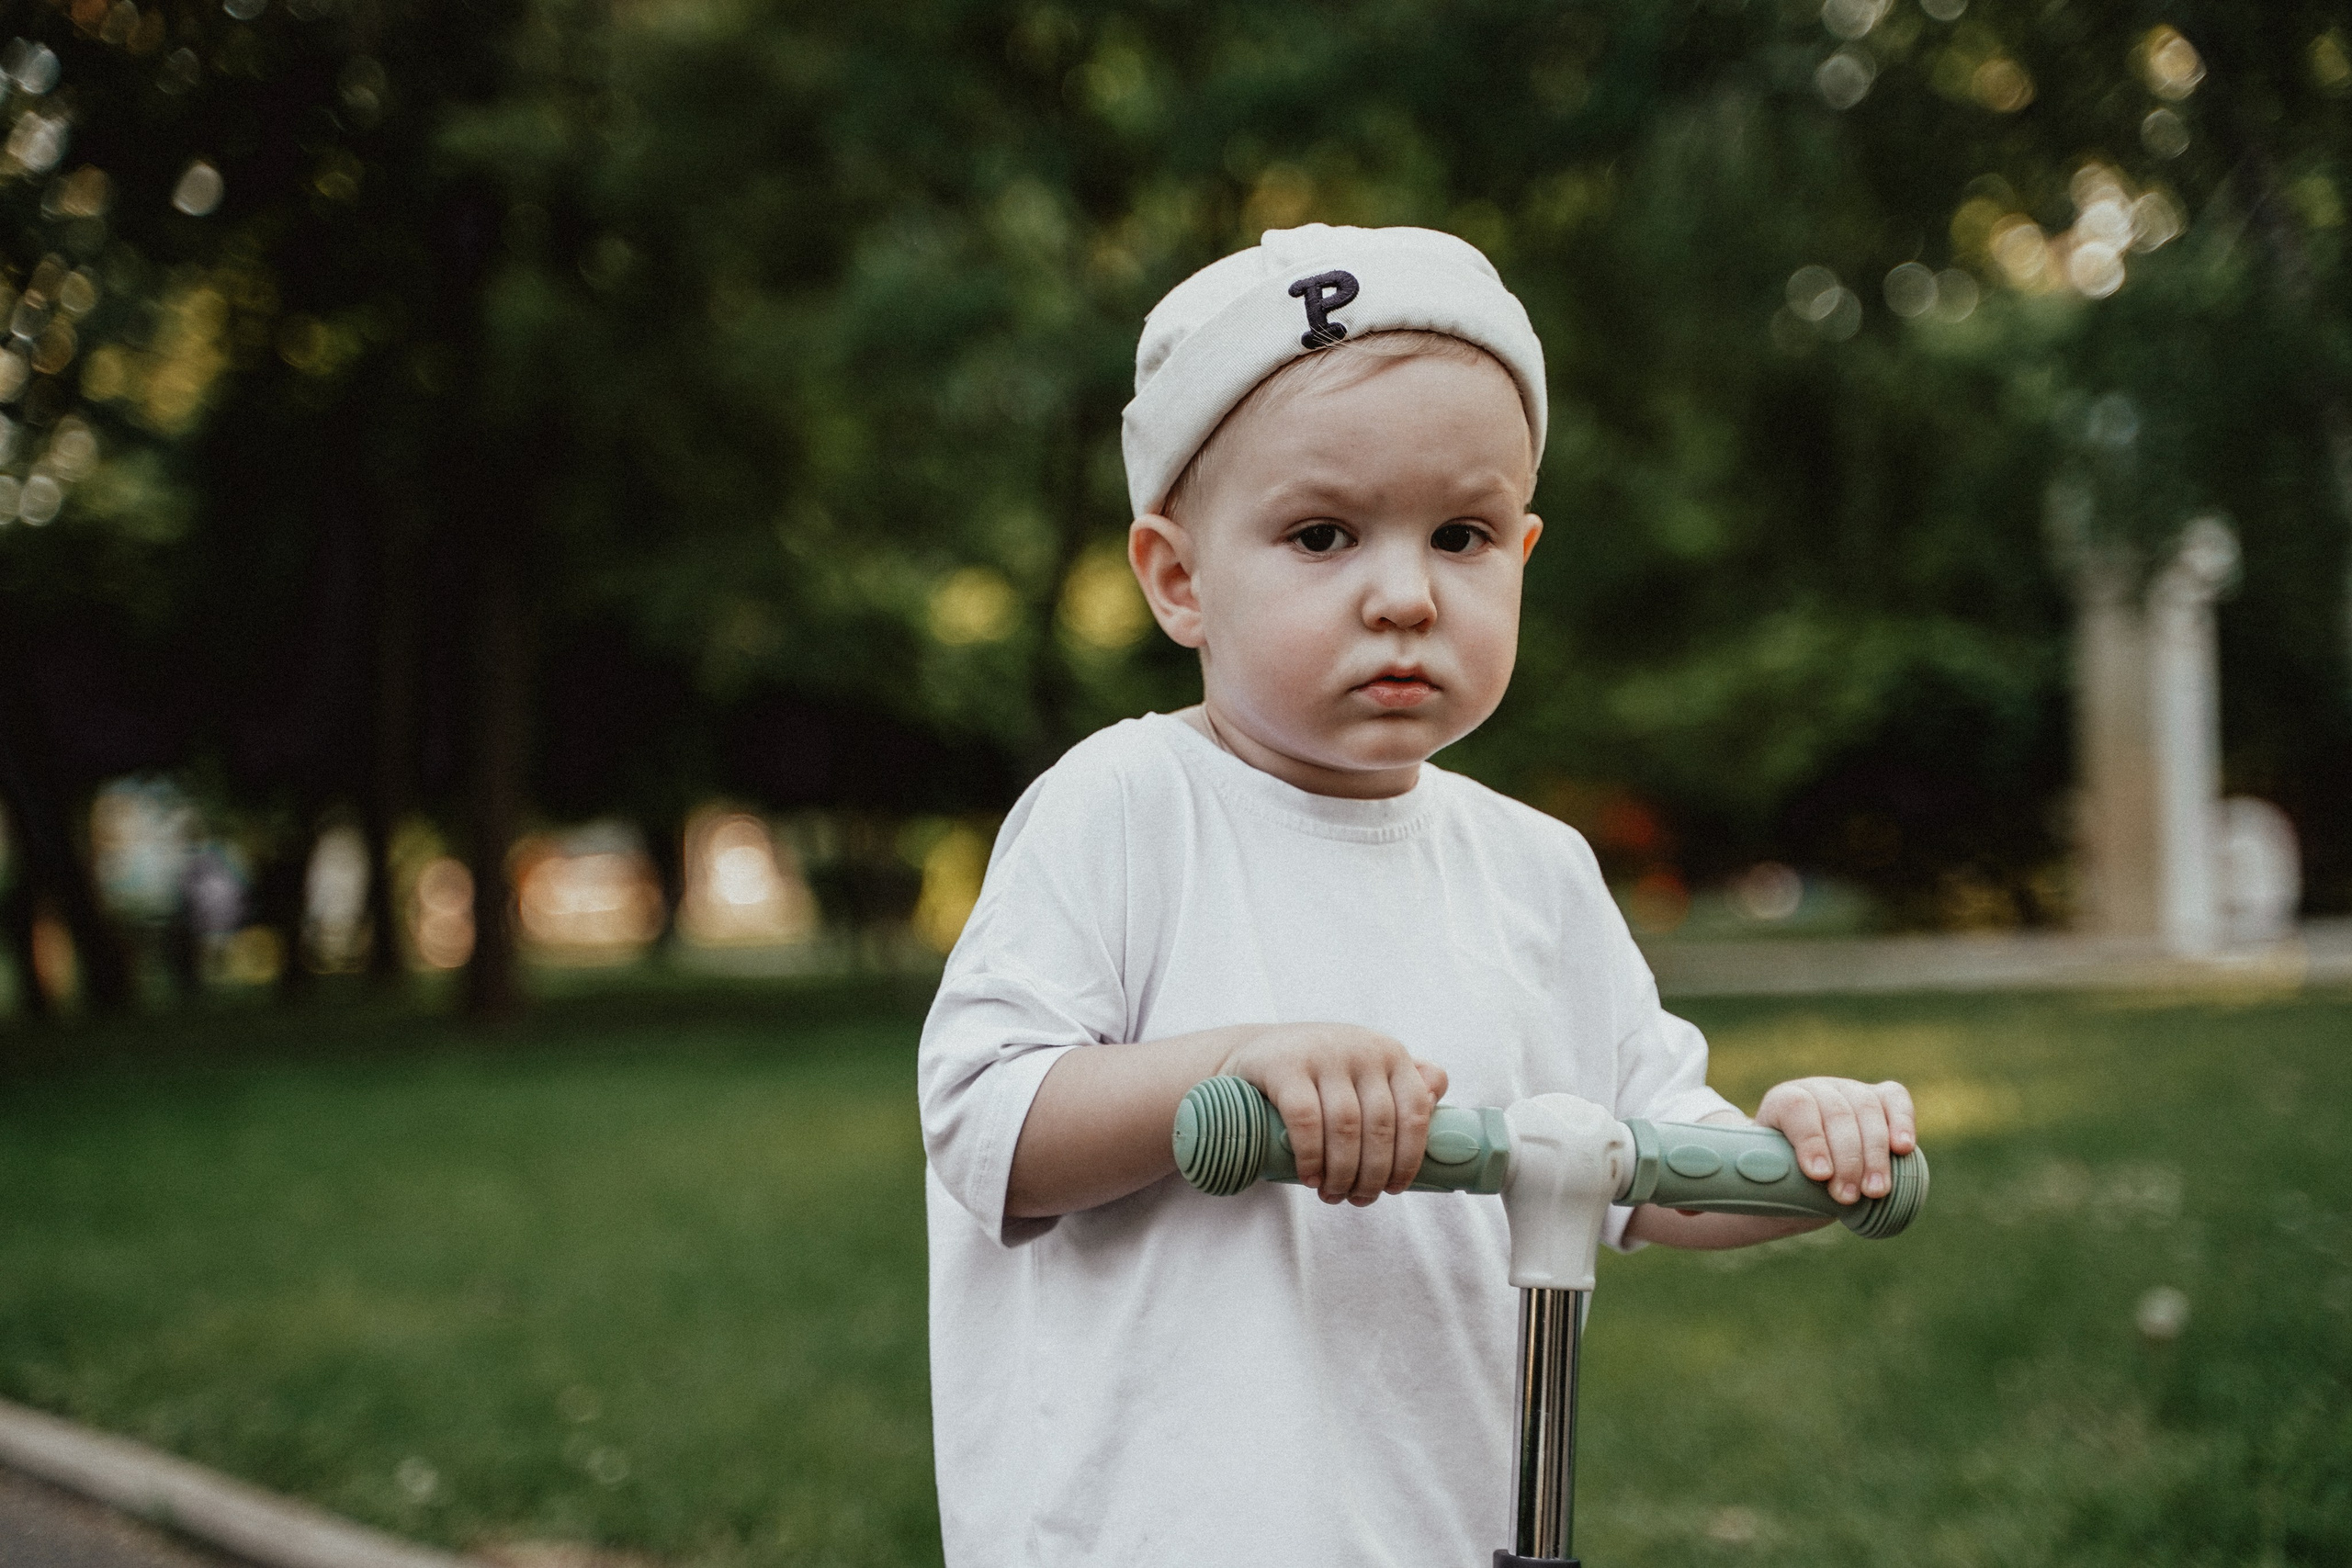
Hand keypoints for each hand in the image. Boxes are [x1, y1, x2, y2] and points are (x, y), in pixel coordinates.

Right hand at [1218, 1024, 1448, 1205]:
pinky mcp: (1285, 1065)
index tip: (1395, 1189)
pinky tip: (1310, 1178)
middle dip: (1372, 1174)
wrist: (1255, 1053)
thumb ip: (1405, 1082)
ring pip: (1346, 1127)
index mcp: (1390, 1053)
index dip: (1409, 1158)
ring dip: (1342, 1172)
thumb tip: (1436, 1098)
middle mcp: (1362, 1048)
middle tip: (1358, 1199)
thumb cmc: (1322, 1074)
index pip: (1415, 1110)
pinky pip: (1306, 1120)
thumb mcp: (1367, 1071)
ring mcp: (1323, 1053)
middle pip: (1380, 1126)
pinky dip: (1311, 1157)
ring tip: (1333, 1195)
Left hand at [1754, 1077, 1915, 1205]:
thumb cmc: (1786, 1179)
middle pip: (1837, 1113)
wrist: (1804, 1173)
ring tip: (1875, 1191)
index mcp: (1782, 1102)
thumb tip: (1781, 1183)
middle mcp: (1817, 1090)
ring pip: (1867, 1110)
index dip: (1810, 1140)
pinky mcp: (1880, 1098)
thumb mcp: (1771, 1178)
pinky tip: (1903, 1149)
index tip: (1819, 1175)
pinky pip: (1896, 1100)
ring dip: (1875, 1154)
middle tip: (1847, 1196)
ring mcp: (1850, 1090)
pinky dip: (1902, 1122)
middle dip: (1846, 1159)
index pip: (1796, 1107)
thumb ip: (1774, 1179)